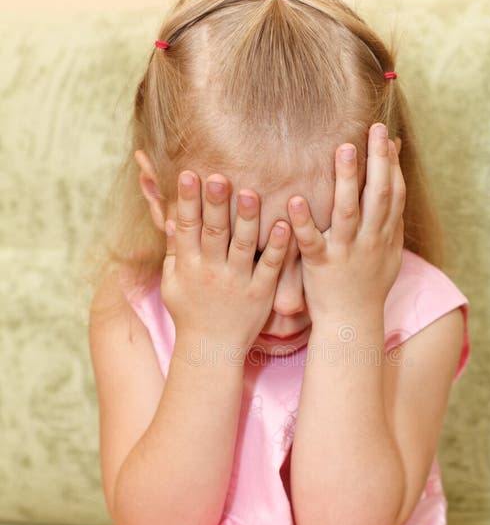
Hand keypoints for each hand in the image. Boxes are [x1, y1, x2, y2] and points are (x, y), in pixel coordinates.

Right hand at [161, 171, 290, 353]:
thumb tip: (170, 216)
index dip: (187, 200)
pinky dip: (277, 247)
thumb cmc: (190, 312)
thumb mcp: (172, 282)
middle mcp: (212, 271)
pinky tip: (285, 224)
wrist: (211, 350)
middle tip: (219, 176)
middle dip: (216, 204)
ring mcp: (238, 282)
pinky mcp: (261, 293)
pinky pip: (270, 267)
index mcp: (188, 265)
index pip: (187, 226)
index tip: (189, 174)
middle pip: (214, 232)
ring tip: (251, 192)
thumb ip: (173, 250)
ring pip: (243, 246)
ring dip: (247, 219)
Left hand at [285, 123, 404, 323]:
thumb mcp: (388, 251)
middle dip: (377, 161)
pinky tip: (294, 199)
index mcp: (385, 235)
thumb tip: (395, 179)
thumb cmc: (367, 284)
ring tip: (343, 149)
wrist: (352, 323)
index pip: (394, 194)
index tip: (386, 136)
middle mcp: (370, 240)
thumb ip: (391, 216)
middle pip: (378, 195)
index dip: (392, 165)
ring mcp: (346, 252)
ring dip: (347, 180)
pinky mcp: (321, 265)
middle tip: (373, 128)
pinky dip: (304, 220)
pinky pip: (312, 241)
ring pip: (349, 212)